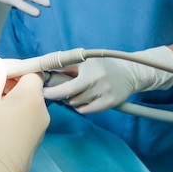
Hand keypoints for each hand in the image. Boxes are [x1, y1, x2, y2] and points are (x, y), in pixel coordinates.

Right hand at [0, 57, 49, 171]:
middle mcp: (42, 111)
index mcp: (33, 96)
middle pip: (27, 87)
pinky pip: (22, 119)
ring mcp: (39, 129)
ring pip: (23, 104)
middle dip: (6, 83)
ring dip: (6, 100)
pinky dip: (9, 115)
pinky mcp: (32, 143)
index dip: (11, 67)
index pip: (30, 70)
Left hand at [43, 46, 172, 113]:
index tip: (43, 89)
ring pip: (76, 103)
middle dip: (57, 95)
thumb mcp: (86, 61)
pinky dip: (79, 107)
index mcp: (89, 66)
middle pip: (69, 95)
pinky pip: (85, 110)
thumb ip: (67, 67)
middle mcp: (97, 79)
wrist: (129, 73)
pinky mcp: (109, 103)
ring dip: (69, 100)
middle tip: (51, 93)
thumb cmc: (102, 67)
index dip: (52, 89)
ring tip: (72, 93)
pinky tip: (81, 100)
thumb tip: (46, 72)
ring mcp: (104, 92)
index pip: (66, 81)